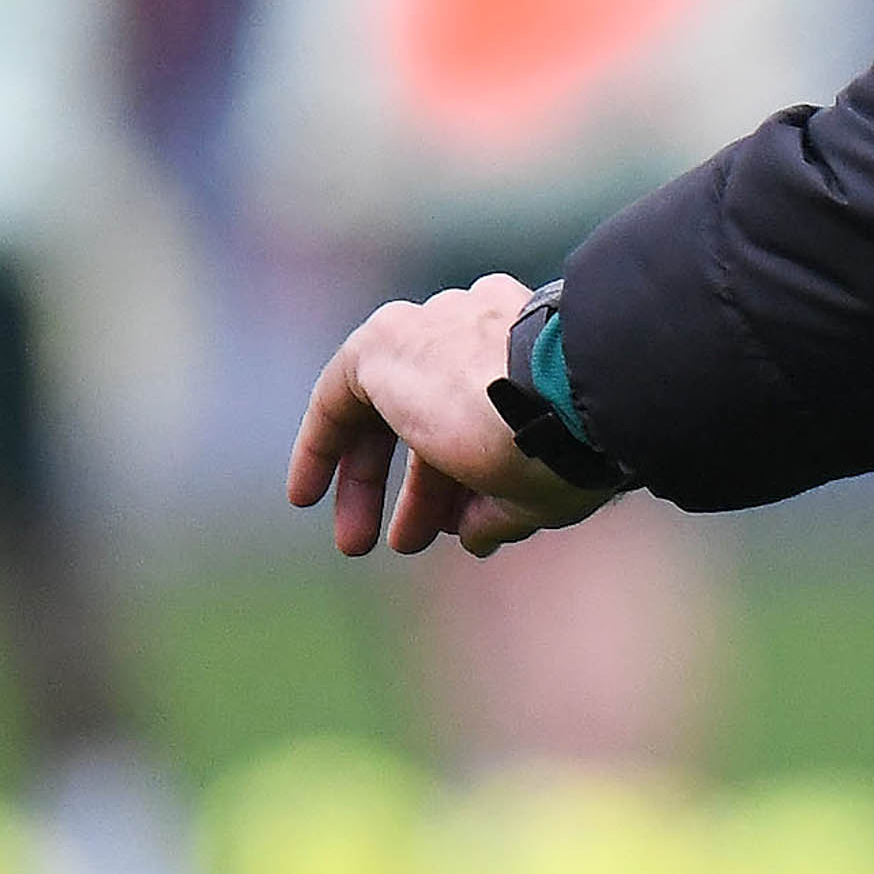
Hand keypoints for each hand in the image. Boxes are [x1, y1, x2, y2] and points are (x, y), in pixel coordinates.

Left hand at [286, 275, 612, 558]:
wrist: (558, 395)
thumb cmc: (567, 443)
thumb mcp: (534, 486)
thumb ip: (499, 506)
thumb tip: (476, 536)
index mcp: (524, 349)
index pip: (480, 416)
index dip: (459, 480)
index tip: (452, 523)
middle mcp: (474, 328)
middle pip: (431, 412)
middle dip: (420, 487)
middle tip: (410, 541)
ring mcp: (429, 328)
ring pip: (389, 409)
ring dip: (372, 479)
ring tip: (360, 545)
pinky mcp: (384, 343)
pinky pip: (341, 396)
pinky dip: (322, 445)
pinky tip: (306, 495)